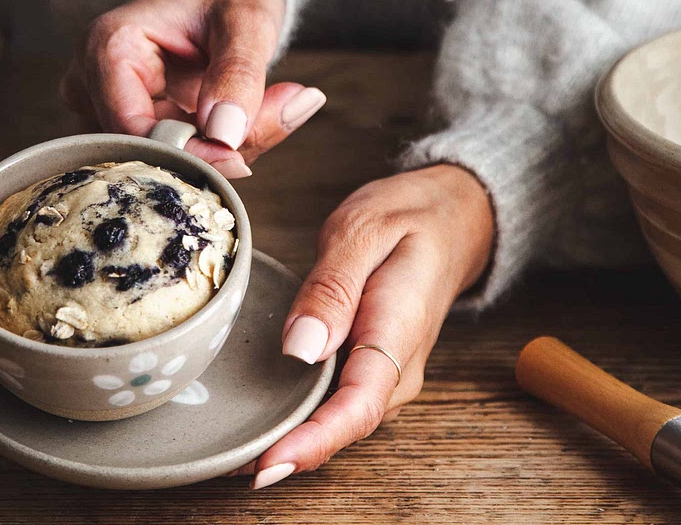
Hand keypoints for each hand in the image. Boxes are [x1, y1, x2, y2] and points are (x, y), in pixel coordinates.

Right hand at [61, 0, 326, 177]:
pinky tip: (246, 118)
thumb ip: (239, 74)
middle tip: (272, 119)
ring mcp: (106, 106)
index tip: (242, 159)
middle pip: (143, 151)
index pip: (133, 130)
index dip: (186, 154)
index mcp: (107, 46)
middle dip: (209, 151)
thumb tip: (225, 136)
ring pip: (160, 161)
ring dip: (217, 151)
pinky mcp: (129, 122)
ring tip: (266, 110)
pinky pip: (171, 156)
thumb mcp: (247, 20)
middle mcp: (92, 81)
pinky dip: (216, 147)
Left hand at [247, 164, 494, 488]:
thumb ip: (332, 288)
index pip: (357, 406)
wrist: (452, 216)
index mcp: (398, 331)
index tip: (267, 465)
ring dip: (293, 437)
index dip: (311, 442)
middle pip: (342, 424)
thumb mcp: (365, 230)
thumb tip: (300, 349)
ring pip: (338, 418)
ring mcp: (389, 370)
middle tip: (228, 464)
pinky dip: (304, 414)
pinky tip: (266, 418)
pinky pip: (339, 399)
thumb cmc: (409, 217)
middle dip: (289, 450)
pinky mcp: (373, 365)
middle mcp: (399, 366)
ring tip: (235, 450)